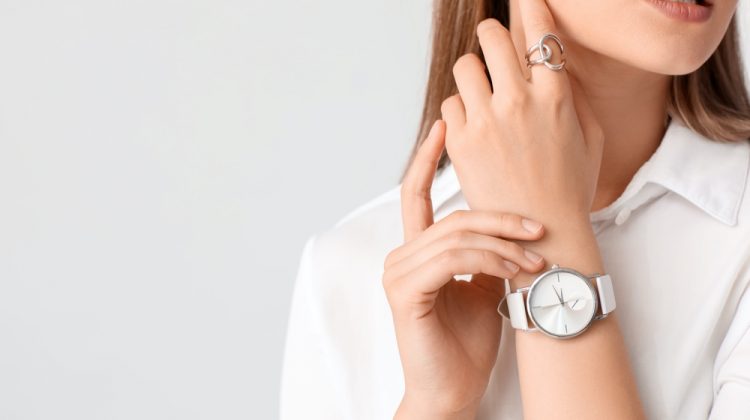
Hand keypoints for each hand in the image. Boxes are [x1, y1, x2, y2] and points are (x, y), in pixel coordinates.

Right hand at [383, 120, 546, 417]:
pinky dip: (490, 262)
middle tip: (540, 228)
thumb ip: (488, 252)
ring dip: (504, 245)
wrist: (453, 390)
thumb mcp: (485, 286)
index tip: (444, 122)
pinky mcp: (404, 292)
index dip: (428, 156)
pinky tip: (515, 273)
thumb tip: (518, 222)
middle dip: (502, 218)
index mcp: (417, 251)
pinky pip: (452, 259)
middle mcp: (401, 256)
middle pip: (454, 215)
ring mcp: (398, 273)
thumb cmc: (469, 342)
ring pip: (457, 235)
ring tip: (536, 261)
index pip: (416, 193)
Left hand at [440, 0, 604, 229]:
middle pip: (493, 36)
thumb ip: (571, 96)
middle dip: (492, 34)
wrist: (542, 235)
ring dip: (473, 72)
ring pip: (465, 66)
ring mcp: (486, 121)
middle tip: (492, 41)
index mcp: (556, 96)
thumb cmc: (570, 188)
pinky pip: (449, 103)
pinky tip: (472, 124)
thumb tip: (552, 66)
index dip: (530, 5)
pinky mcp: (460, 142)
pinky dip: (459, 109)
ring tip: (481, 89)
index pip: (540, 31)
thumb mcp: (589, 136)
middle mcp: (519, 101)